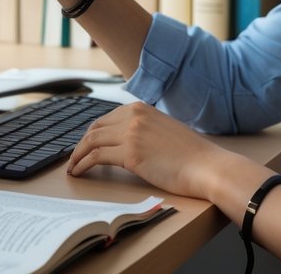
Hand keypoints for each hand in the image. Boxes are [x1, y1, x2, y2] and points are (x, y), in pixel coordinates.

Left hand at [66, 102, 234, 200]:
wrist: (208, 166)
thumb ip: (145, 130)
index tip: (85, 146)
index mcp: (142, 108)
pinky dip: (82, 164)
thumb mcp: (164, 130)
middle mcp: (134, 116)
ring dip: (77, 155)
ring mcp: (131, 133)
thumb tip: (127, 142)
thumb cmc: (192, 155)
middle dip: (81, 144)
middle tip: (75, 158)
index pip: (106, 118)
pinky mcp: (131, 154)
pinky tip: (79, 172)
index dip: (92, 134)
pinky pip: (96, 157)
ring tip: (72, 168)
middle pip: (95, 128)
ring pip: (91, 141)